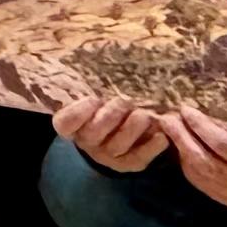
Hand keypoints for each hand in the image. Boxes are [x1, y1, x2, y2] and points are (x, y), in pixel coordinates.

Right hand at [52, 96, 168, 174]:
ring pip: (118, 145)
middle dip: (111, 116)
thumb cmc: (105, 104)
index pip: (65, 123)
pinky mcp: (128, 163)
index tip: (94, 99)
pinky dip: (151, 147)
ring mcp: (108, 155)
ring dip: (133, 127)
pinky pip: (138, 158)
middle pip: (94, 133)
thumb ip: (93, 86)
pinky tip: (161, 135)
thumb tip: (97, 62)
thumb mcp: (94, 95)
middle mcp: (87, 141)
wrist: (119, 130)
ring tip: (144, 114)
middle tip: (124, 101)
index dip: (78, 112)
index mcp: (72, 124)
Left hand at [164, 108, 226, 211]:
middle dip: (182, 138)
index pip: (223, 145)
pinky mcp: (225, 201)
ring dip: (180, 150)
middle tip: (167, 117)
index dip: (202, 127)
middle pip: (204, 161)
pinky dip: (187, 164)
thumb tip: (214, 109)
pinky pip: (199, 183)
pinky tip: (180, 149)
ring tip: (170, 129)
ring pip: (198, 174)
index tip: (186, 109)